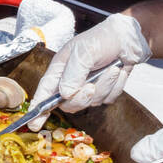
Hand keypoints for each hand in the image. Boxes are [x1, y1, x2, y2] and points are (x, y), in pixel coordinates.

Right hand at [28, 13, 150, 127]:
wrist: (128, 38)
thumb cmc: (102, 39)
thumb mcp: (84, 51)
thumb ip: (73, 73)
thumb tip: (64, 94)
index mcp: (60, 69)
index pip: (45, 92)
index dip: (38, 109)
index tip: (34, 124)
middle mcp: (71, 81)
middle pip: (68, 104)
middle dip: (81, 98)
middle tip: (91, 85)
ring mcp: (87, 87)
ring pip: (91, 102)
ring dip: (104, 86)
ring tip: (113, 68)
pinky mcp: (104, 91)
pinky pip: (107, 99)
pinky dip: (115, 87)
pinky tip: (118, 72)